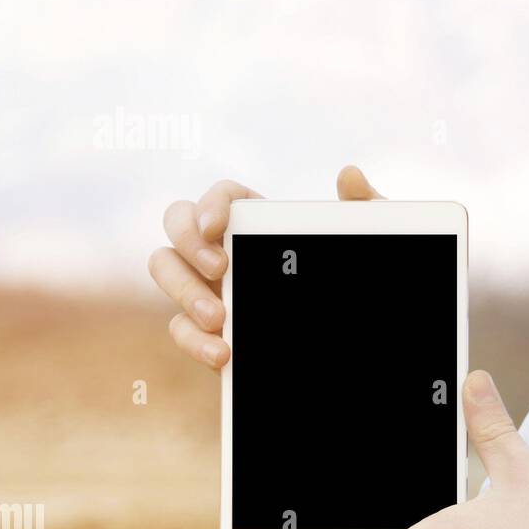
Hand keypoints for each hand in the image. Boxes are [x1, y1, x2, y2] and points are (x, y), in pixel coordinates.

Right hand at [148, 165, 382, 367]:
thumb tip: (350, 176)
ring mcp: (208, 287)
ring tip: (219, 317)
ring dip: (183, 291)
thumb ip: (362, 211)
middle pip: (177, 225)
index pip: (223, 196)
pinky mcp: (206, 329)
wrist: (348, 342)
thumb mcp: (361, 248)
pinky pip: (180, 329)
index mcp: (257, 222)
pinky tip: (222, 352)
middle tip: (220, 269)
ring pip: (166, 271)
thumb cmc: (348, 280)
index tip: (219, 225)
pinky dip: (193, 340)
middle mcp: (222, 248)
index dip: (212, 203)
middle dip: (189, 243)